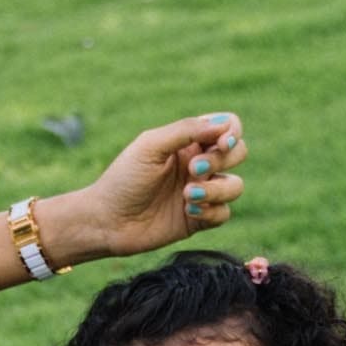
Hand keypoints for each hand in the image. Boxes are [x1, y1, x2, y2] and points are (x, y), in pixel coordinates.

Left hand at [48, 112, 248, 263]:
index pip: (228, 127)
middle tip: (192, 170)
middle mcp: (198, 165)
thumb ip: (186, 130)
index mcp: (188, 142)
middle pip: (239, 153)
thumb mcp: (150, 146)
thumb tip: (224, 124)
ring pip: (235, 185)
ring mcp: (201, 192)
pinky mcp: (199, 219)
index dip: (232, 132)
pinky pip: (224, 213)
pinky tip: (188, 211)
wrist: (106, 221)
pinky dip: (211, 211)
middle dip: (221, 161)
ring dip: (216, 189)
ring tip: (187, 195)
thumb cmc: (123, 180)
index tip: (220, 143)